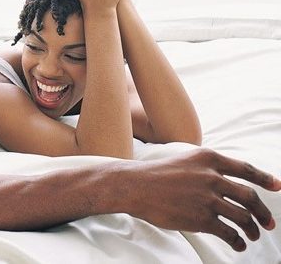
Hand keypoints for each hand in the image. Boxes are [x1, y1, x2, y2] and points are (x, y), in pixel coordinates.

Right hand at [120, 148, 279, 251]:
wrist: (135, 186)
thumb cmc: (156, 174)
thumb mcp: (185, 160)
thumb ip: (207, 168)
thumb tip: (227, 183)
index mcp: (209, 158)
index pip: (245, 169)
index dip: (265, 179)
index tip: (277, 186)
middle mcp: (212, 177)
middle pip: (249, 197)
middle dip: (263, 212)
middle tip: (269, 222)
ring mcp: (208, 198)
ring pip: (242, 217)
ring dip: (252, 229)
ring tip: (253, 235)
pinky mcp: (201, 218)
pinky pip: (229, 232)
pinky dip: (237, 241)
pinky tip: (238, 244)